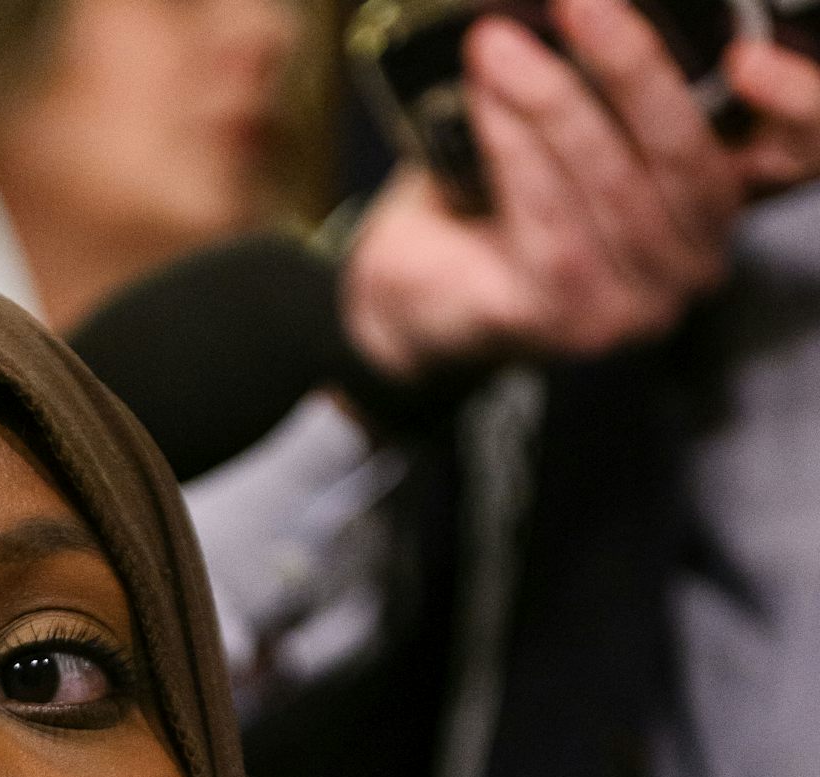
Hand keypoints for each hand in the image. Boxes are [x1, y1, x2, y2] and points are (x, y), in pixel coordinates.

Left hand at [341, 0, 816, 379]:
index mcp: (715, 203)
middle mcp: (693, 264)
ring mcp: (634, 306)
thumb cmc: (504, 188)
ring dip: (552, 102)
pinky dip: (513, 147)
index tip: (749, 57)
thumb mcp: (586, 118)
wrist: (414, 286)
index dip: (793, 106)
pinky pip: (549, 221)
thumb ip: (622, 79)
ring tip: (500, 45)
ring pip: (610, 185)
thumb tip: (602, 0)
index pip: (792, 155)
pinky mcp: (566, 325)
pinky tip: (486, 98)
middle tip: (579, 1)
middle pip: (682, 155)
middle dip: (628, 66)